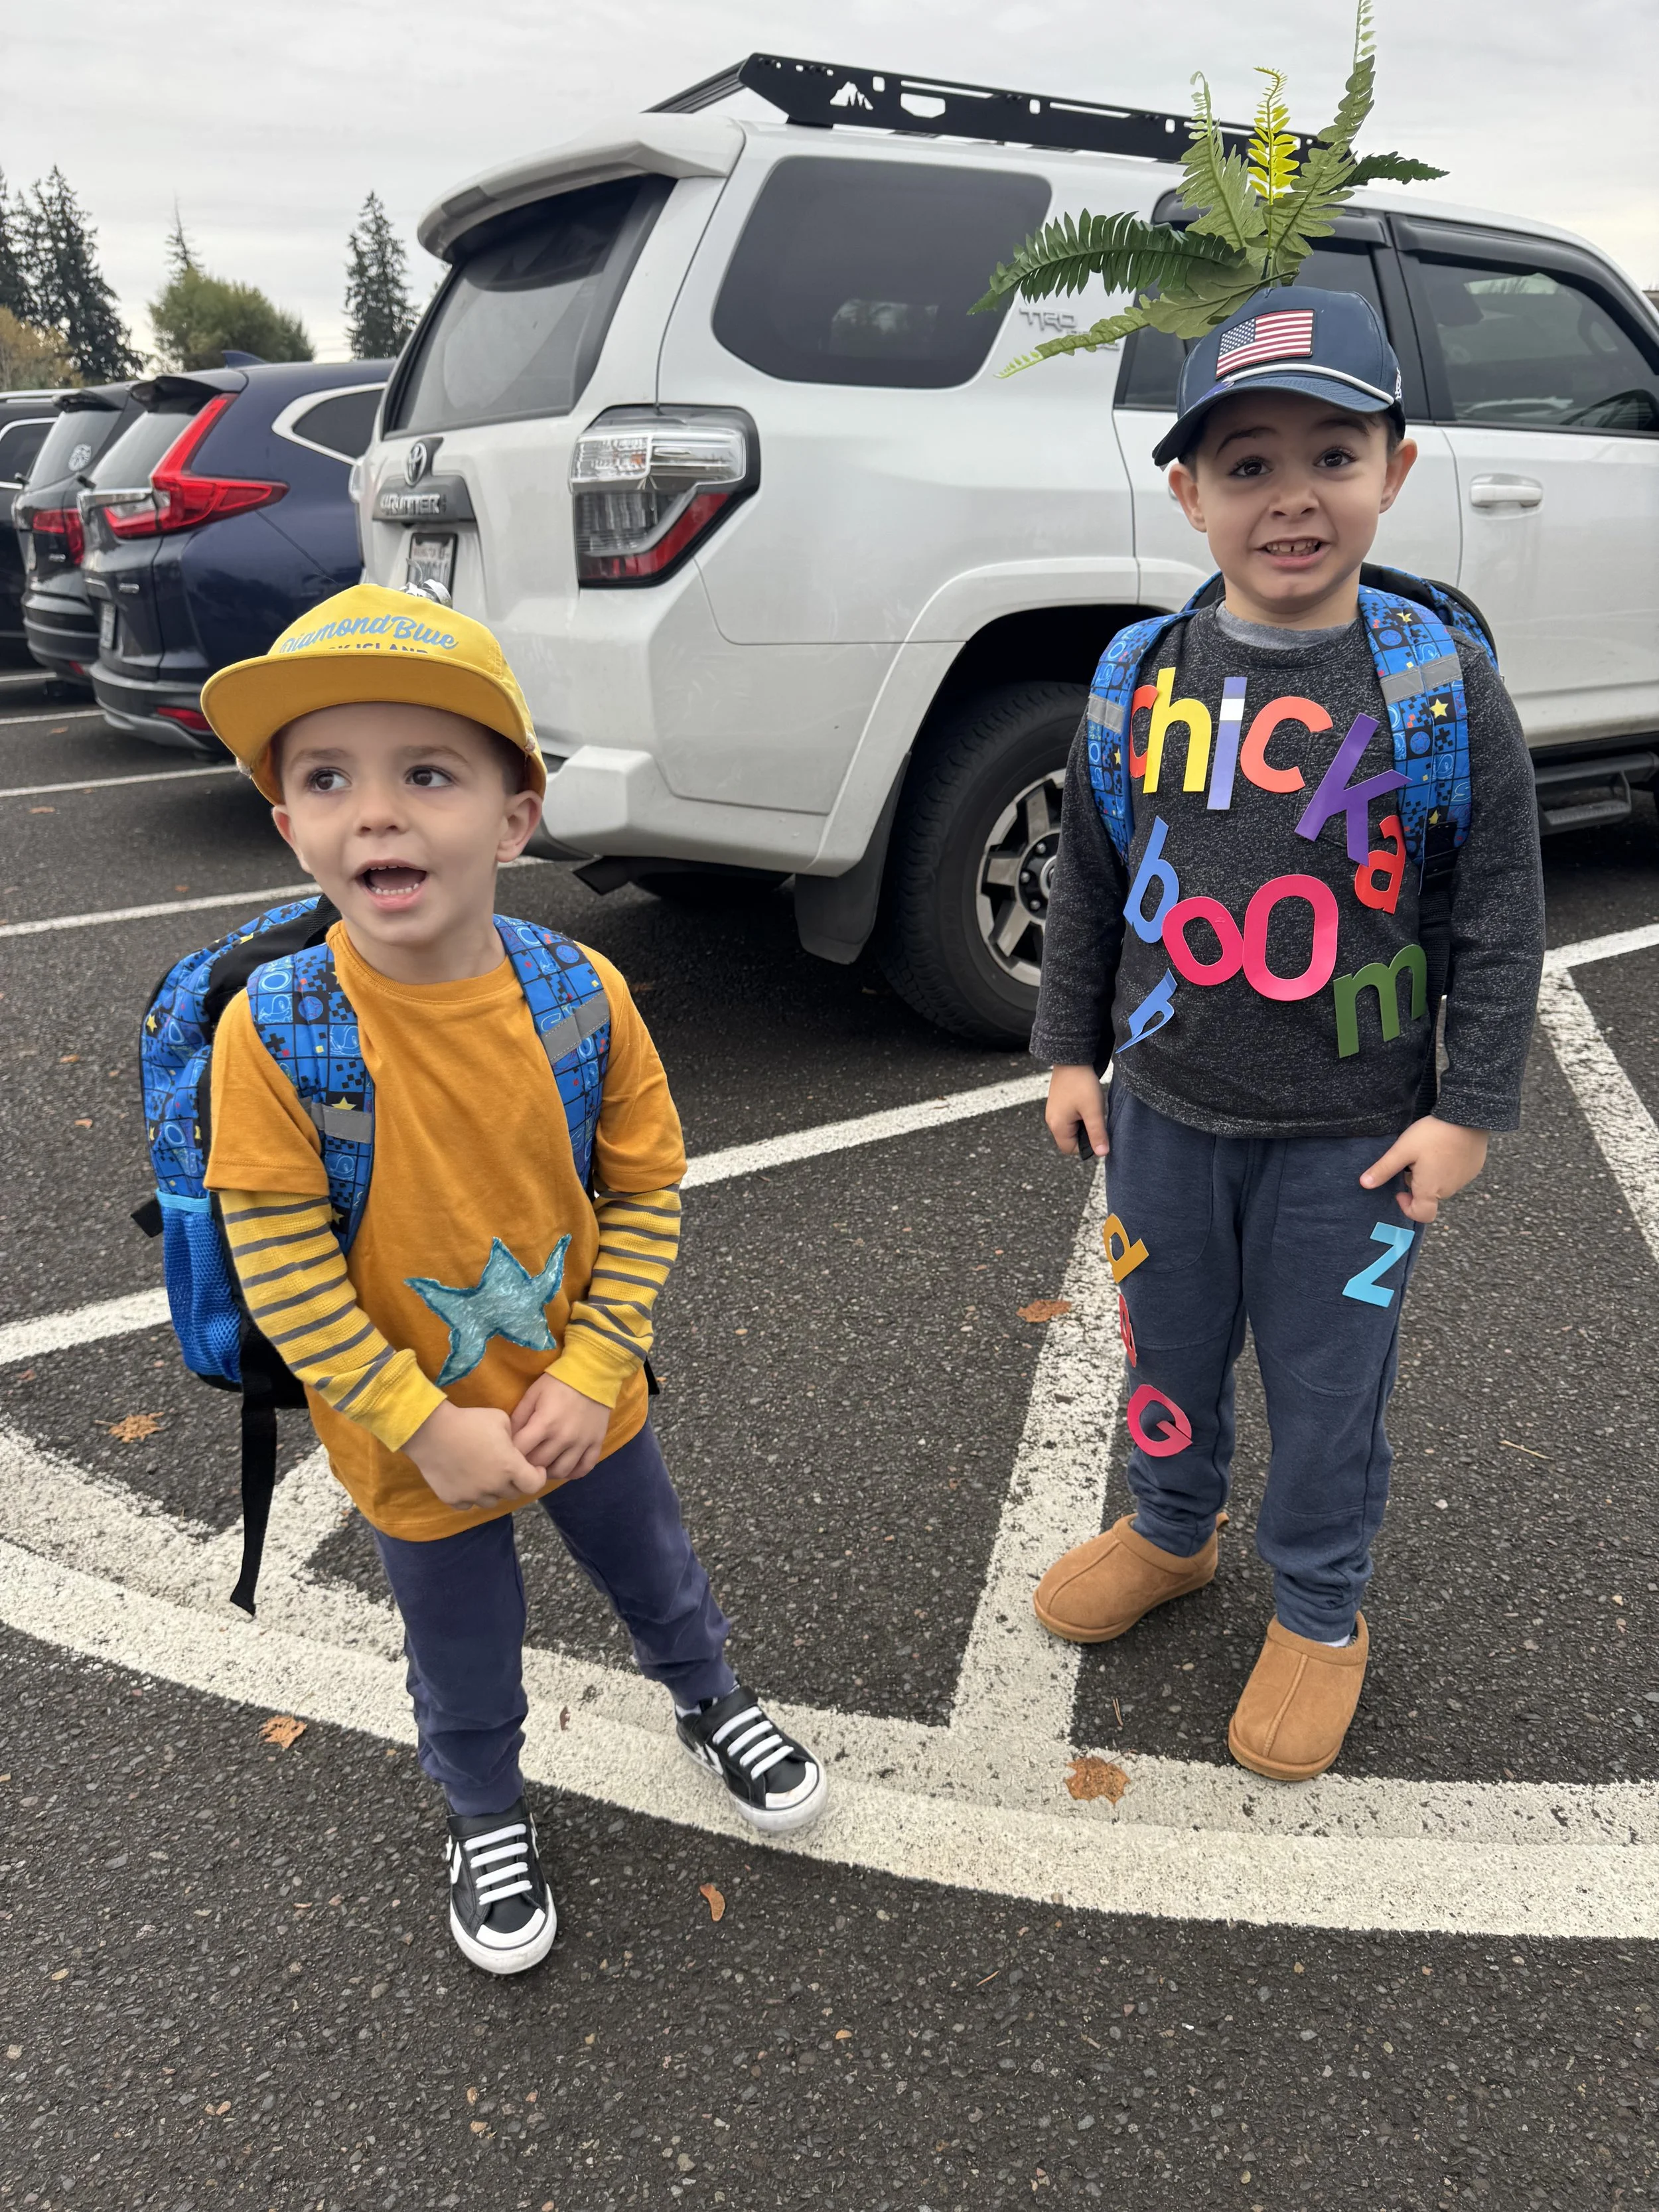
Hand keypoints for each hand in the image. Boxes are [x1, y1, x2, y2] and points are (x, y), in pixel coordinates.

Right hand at [403, 1400, 546, 1510]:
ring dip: (493, 1490)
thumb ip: (514, 1437)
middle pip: (513, 1493)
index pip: (534, 1485)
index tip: (535, 1470)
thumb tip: (516, 1447)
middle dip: (515, 1482)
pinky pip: (469, 1504)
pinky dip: (471, 1495)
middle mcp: (494, 1486)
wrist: (431, 1430)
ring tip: (486, 1474)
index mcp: (509, 1467)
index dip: (538, 1477)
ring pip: (492, 1501)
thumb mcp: (501, 1419)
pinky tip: (467, 1480)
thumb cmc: (469, 1420)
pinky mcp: (453, 1499)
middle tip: (508, 1468)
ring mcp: (472, 1495)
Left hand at [509, 1370, 611, 1484]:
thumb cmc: (559, 1381)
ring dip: (548, 1472)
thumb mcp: (533, 1393)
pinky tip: (564, 1468)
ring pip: (561, 1471)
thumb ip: (519, 1417)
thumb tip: (508, 1438)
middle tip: (523, 1460)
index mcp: (545, 1423)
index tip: (508, 1451)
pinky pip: (585, 1468)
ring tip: (542, 1466)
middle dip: (527, 1464)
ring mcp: (582, 1442)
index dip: (511, 1453)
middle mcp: (563, 1437)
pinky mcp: (596, 1443)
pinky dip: (573, 1473)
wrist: (593, 1372)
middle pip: (539, 1464)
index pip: (521, 1450)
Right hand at [1045, 1065, 1108, 1157]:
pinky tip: (1085, 1103)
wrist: (1071, 1058)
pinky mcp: (1057, 1104)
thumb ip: (1097, 1133)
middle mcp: (1051, 1121)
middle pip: (1070, 1139)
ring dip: (1083, 1123)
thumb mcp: (1093, 1111)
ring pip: (1071, 1128)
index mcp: (1058, 1126)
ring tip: (1090, 1109)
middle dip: (1085, 1133)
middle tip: (1095, 1117)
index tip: (1097, 1130)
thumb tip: (1102, 1154)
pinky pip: (1068, 1118)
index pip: (1071, 1149)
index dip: (1087, 1145)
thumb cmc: (1081, 1084)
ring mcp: (1053, 1112)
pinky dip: (1079, 1115)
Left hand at [1360, 1115, 1488, 1224]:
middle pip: (1429, 1197)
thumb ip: (1384, 1169)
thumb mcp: (1402, 1150)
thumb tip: (1364, 1184)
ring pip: (1442, 1184)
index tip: (1400, 1191)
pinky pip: (1456, 1174)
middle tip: (1411, 1161)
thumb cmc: (1433, 1135)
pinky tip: (1442, 1148)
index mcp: (1431, 1189)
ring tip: (1427, 1151)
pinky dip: (1446, 1166)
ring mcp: (1464, 1179)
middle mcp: (1449, 1189)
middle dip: (1416, 1183)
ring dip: (1431, 1175)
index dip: (1408, 1208)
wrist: (1467, 1117)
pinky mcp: (1473, 1168)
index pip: (1422, 1215)